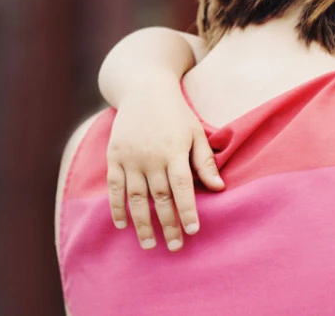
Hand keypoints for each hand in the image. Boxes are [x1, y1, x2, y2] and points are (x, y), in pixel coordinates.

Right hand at [106, 84, 224, 250]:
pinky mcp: (114, 156)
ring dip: (142, 224)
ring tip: (149, 245)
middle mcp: (151, 156)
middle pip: (159, 197)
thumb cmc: (176, 113)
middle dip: (167, 224)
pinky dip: (117, 208)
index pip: (182, 187)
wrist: (144, 89)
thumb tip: (219, 188)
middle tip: (175, 247)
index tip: (193, 231)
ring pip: (136, 197)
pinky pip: (114, 188)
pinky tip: (124, 225)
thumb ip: (205, 161)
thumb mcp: (196, 132)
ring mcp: (130, 157)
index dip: (187, 210)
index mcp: (175, 151)